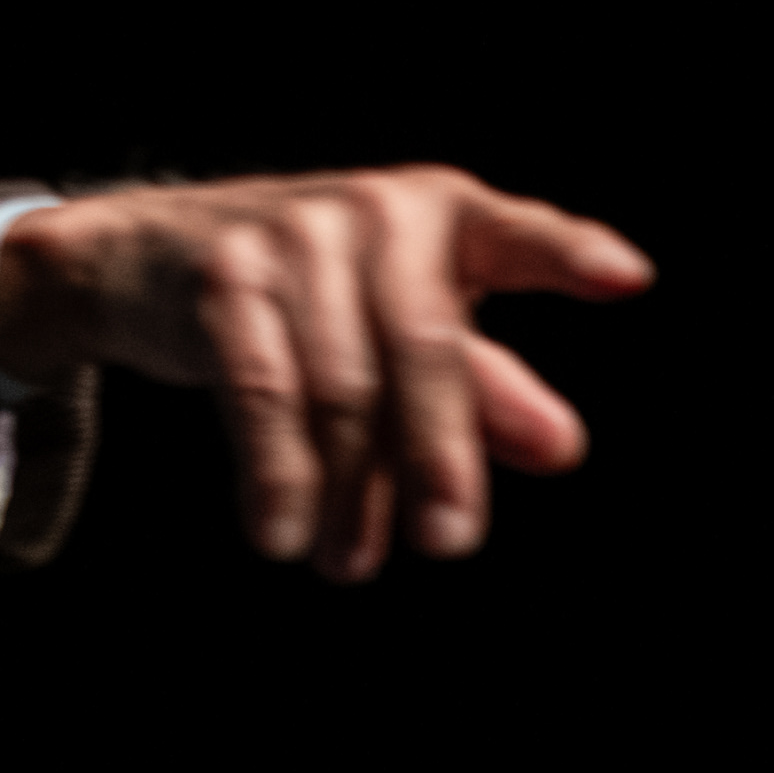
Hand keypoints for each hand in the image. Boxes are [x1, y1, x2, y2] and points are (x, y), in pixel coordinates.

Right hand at [0, 167, 652, 581]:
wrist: (146, 252)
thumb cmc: (309, 294)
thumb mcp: (401, 327)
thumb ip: (483, 385)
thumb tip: (559, 448)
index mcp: (442, 214)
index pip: (516, 233)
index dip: (568, 254)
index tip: (627, 279)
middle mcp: (374, 211)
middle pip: (423, 346)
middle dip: (439, 454)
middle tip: (448, 541)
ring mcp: (292, 236)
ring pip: (339, 385)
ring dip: (347, 490)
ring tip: (350, 561)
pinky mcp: (222, 276)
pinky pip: (260, 390)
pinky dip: (275, 471)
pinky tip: (280, 529)